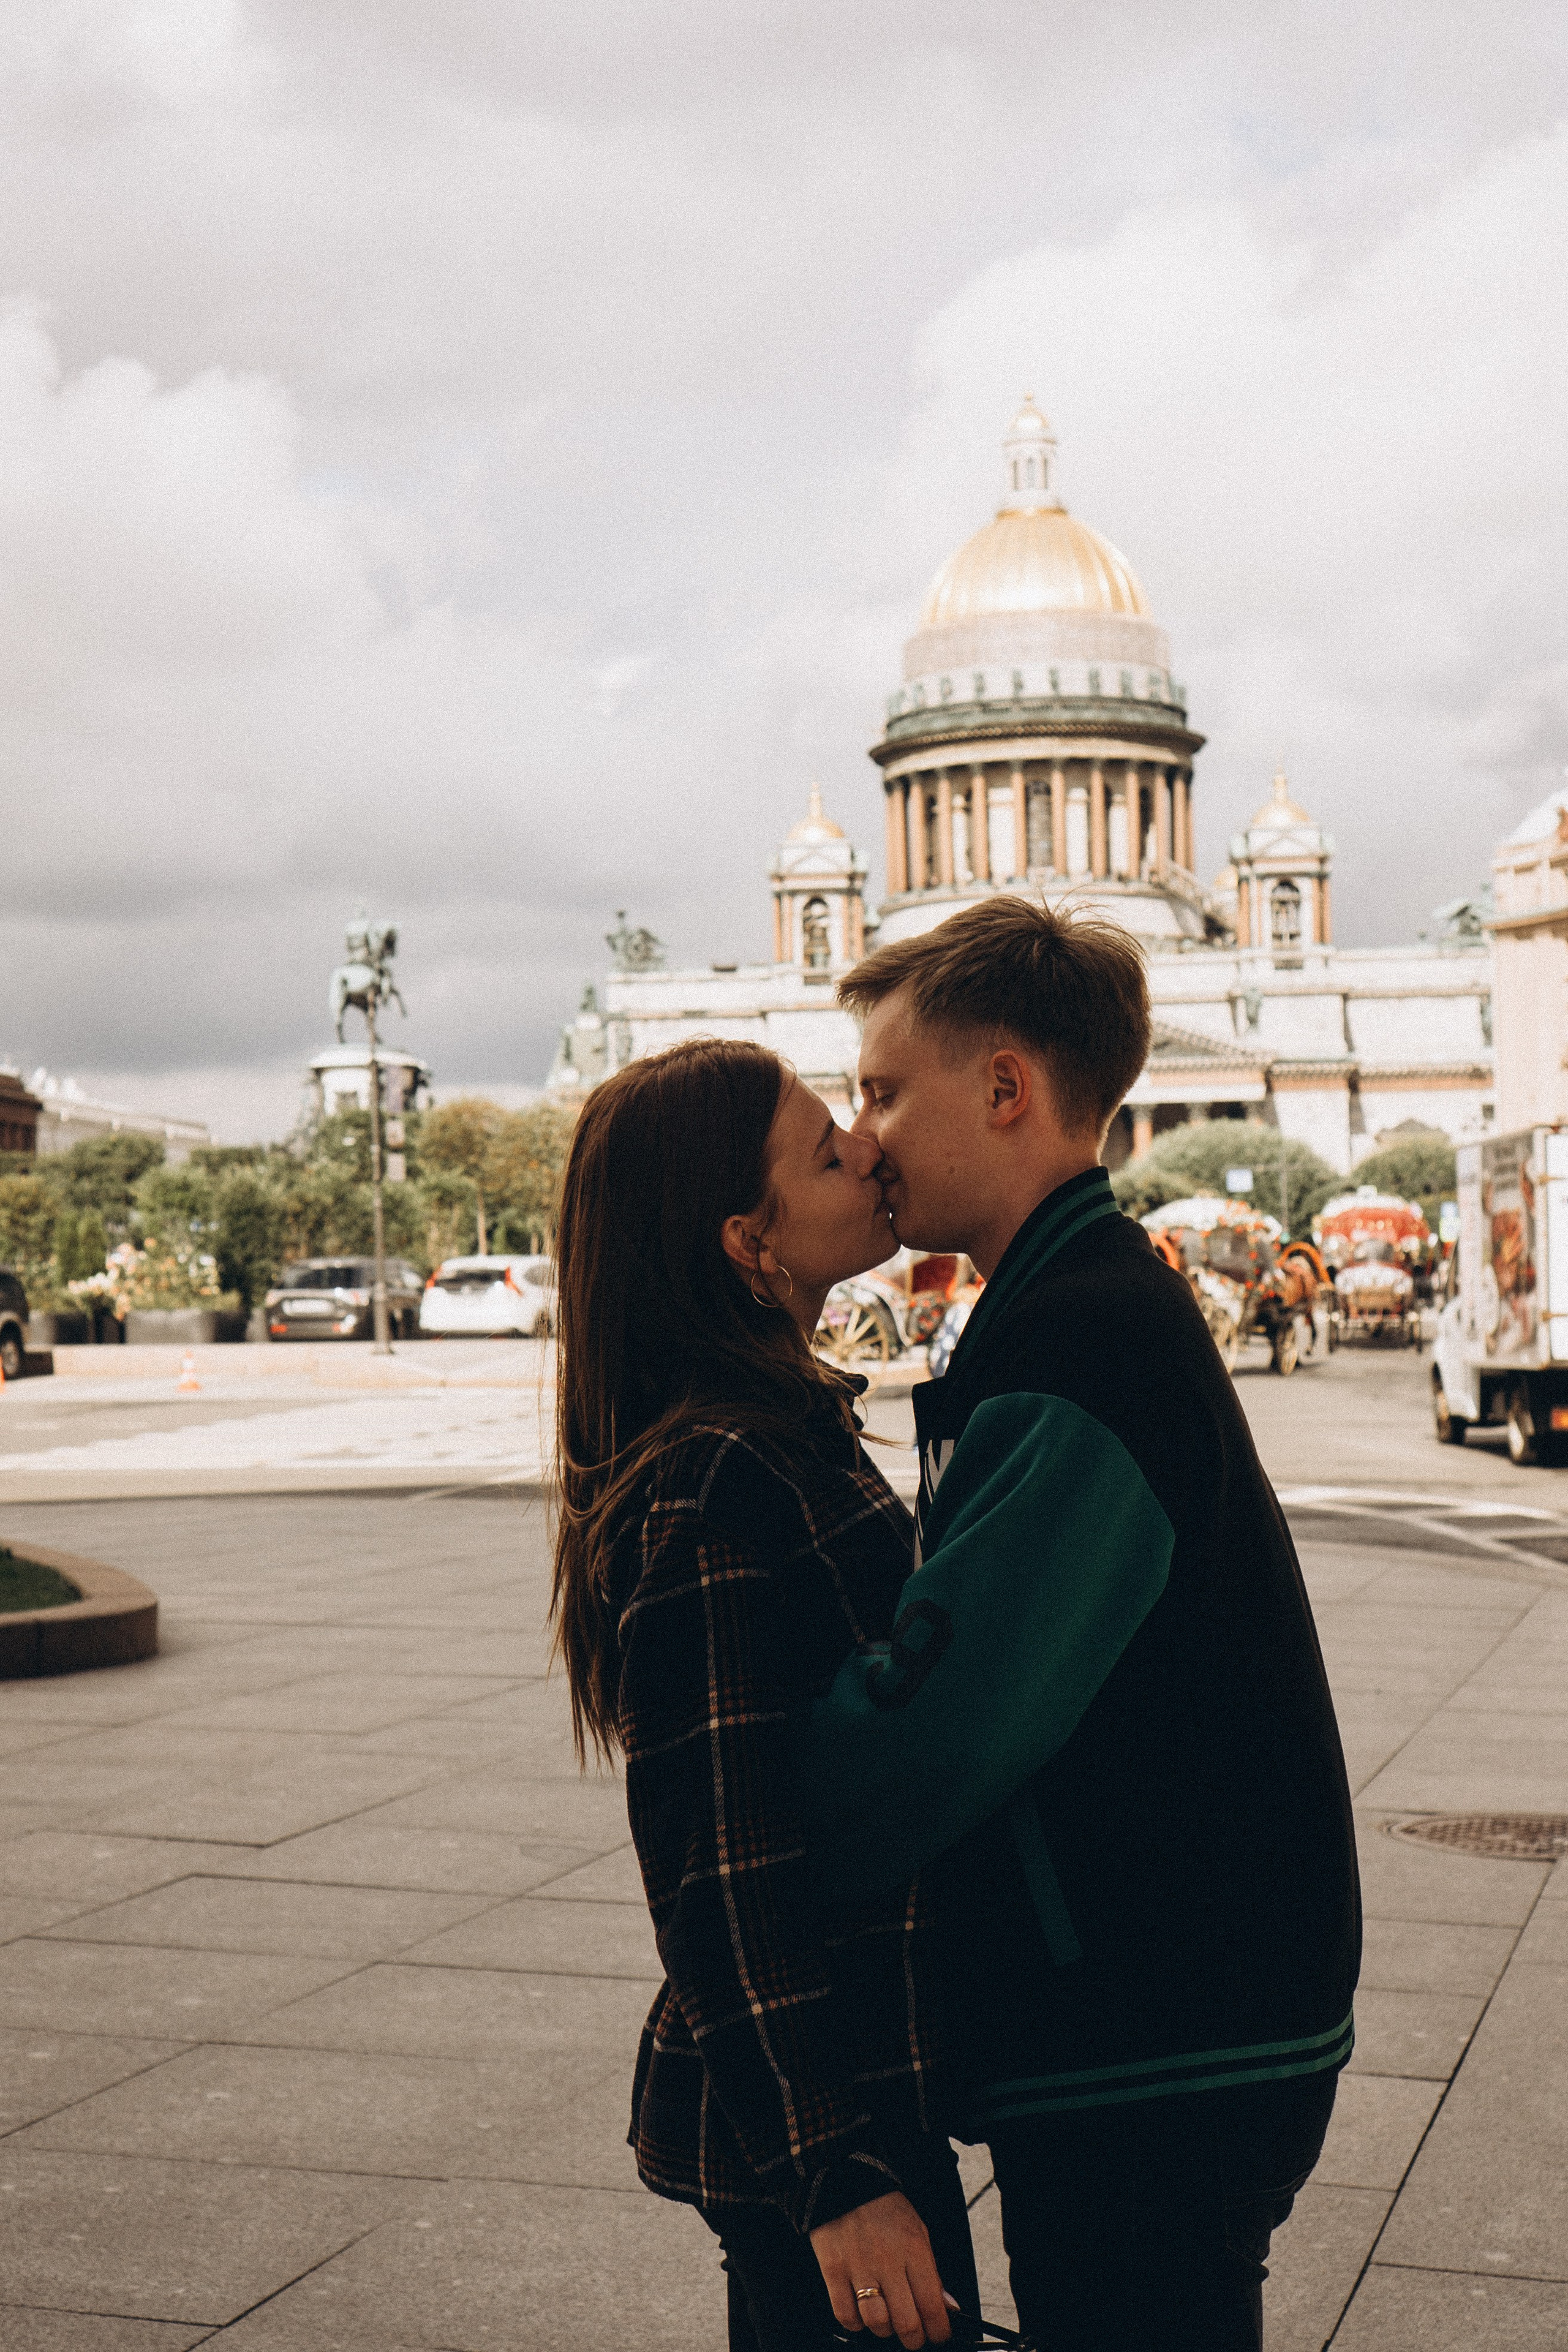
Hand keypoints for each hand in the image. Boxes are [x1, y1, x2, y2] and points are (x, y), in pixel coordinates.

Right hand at [810, 2190, 952, 2346]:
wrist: (845, 2181)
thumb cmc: (885, 2209)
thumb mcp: (918, 2231)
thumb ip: (932, 2272)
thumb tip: (947, 2307)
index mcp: (913, 2250)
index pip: (931, 2305)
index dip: (939, 2330)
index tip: (939, 2334)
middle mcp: (887, 2261)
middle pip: (905, 2321)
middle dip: (914, 2338)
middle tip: (915, 2336)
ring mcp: (858, 2267)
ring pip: (876, 2322)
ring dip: (885, 2330)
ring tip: (888, 2321)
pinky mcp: (833, 2270)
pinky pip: (845, 2314)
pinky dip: (855, 2323)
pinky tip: (861, 2313)